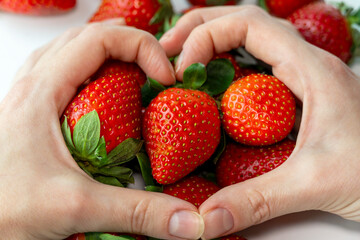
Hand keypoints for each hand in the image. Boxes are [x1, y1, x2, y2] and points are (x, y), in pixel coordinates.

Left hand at [0, 21, 204, 239]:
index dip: (141, 48)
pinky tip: (102, 93)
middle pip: (88, 39)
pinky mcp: (31, 114)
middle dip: (130, 47)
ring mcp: (30, 97)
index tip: (165, 77)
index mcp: (41, 91)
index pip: (99, 40)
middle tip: (156, 71)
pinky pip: (63, 74)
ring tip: (135, 72)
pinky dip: (91, 72)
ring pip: (73, 52)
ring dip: (109, 55)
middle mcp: (33, 85)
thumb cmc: (2, 210)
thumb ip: (137, 212)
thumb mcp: (75, 207)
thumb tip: (187, 219)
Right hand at [160, 6, 359, 238]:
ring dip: (213, 44)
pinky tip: (213, 89)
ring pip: (251, 41)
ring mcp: (303, 80)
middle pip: (245, 22)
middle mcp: (306, 66)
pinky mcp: (300, 97)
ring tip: (183, 61)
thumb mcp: (313, 184)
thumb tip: (206, 217)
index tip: (182, 69)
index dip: (206, 37)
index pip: (248, 24)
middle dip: (200, 30)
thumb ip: (256, 201)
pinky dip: (228, 69)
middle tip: (168, 50)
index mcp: (311, 70)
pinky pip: (257, 69)